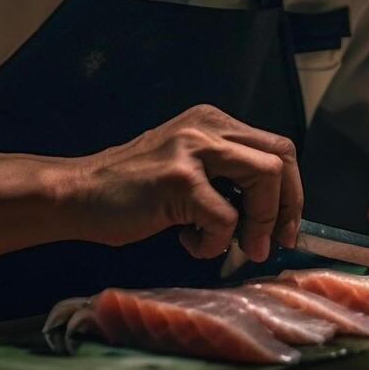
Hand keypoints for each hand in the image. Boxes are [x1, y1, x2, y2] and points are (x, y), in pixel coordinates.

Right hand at [61, 104, 301, 261]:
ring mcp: (193, 149)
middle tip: (272, 243)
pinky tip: (189, 243)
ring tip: (238, 246)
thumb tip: (273, 213)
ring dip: (260, 223)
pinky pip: (226, 217)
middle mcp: (208, 126)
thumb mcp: (186, 165)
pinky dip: (215, 242)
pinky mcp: (178, 179)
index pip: (278, 148)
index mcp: (213, 122)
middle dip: (287, 207)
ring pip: (265, 177)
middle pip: (281, 158)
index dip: (291, 191)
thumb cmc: (131, 191)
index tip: (285, 229)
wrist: (76, 193)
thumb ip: (225, 175)